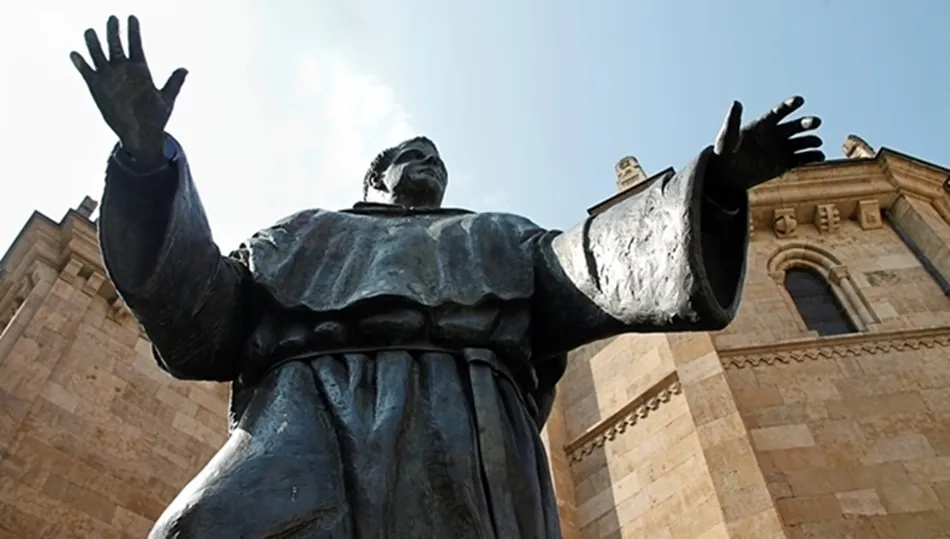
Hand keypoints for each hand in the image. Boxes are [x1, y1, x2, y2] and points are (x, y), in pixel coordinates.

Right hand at [70, 15, 186, 165]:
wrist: (141, 134)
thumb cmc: (156, 117)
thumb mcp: (166, 99)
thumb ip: (174, 82)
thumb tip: (185, 69)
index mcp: (140, 69)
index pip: (135, 44)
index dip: (133, 31)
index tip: (132, 17)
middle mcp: (123, 70)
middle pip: (115, 45)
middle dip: (113, 31)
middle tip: (113, 18)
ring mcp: (109, 77)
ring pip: (99, 55)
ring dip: (94, 44)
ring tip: (91, 32)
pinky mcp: (97, 87)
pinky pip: (87, 72)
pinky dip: (81, 63)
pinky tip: (75, 54)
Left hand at [712, 96, 824, 189]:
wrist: (726, 176)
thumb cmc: (724, 155)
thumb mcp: (726, 139)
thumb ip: (732, 122)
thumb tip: (735, 102)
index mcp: (762, 125)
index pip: (778, 112)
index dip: (789, 106)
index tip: (799, 100)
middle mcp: (775, 135)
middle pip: (795, 126)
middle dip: (806, 123)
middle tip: (816, 122)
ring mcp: (781, 149)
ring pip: (801, 142)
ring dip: (811, 141)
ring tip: (817, 143)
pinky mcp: (784, 164)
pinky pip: (802, 159)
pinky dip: (812, 157)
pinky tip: (819, 158)